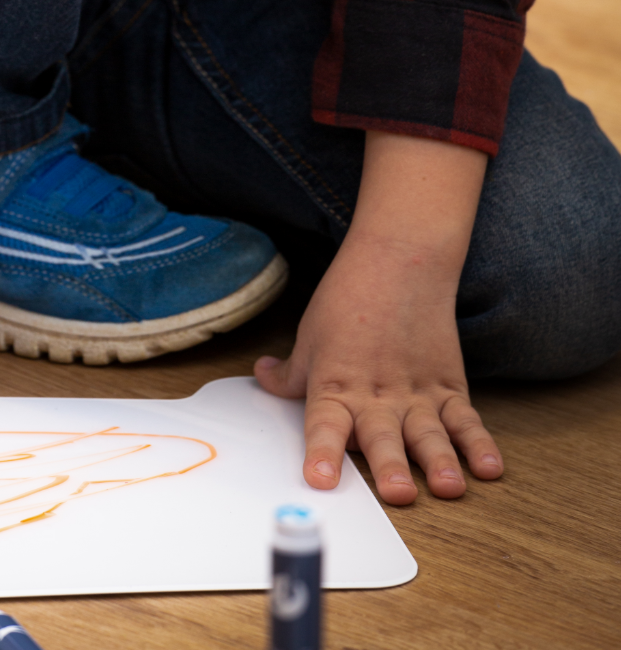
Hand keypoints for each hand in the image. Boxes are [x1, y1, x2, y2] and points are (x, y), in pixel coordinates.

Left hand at [255, 131, 502, 504]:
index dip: (323, 453)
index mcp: (335, 385)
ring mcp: (417, 392)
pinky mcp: (449, 386)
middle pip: (382, 436)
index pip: (325, 426)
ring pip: (429, 434)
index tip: (321, 480)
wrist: (400, 261)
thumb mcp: (309, 336)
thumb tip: (265, 377)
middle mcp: (376, 394)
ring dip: (440, 461)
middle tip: (398, 494)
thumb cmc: (348, 298)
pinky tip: (490, 468)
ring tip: (450, 487)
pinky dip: (479, 444)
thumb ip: (291, 372)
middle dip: (390, 467)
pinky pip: (465, 419)